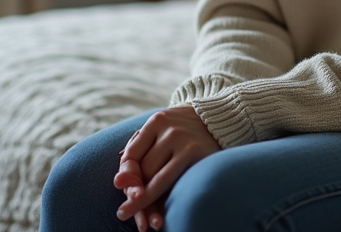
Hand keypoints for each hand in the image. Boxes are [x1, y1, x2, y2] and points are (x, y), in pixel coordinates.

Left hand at [114, 105, 220, 229]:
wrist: (222, 120)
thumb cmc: (184, 130)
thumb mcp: (161, 132)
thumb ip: (138, 153)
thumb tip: (118, 183)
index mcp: (157, 120)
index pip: (131, 154)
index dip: (126, 175)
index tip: (120, 189)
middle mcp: (170, 130)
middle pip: (143, 169)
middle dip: (135, 191)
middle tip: (128, 210)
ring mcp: (185, 143)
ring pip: (155, 179)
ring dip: (145, 201)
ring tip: (140, 221)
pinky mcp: (197, 155)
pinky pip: (170, 183)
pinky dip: (160, 202)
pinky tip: (155, 217)